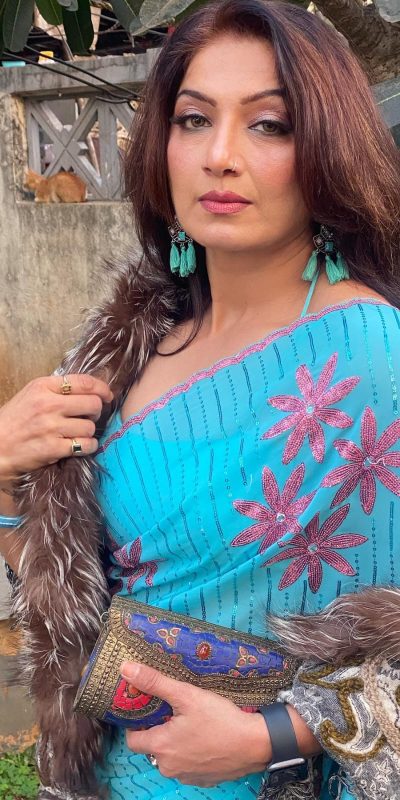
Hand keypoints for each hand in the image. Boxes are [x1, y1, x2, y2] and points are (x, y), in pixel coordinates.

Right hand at [0, 374, 112, 483]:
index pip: (84, 382)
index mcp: (43, 387)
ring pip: (90, 426)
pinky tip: (79, 446)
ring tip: (79, 433)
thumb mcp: (30, 395)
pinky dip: (87, 446)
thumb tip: (88, 389)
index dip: (102, 388)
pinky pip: (85, 445)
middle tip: (89, 416)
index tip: (107, 395)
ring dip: (89, 431)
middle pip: (93, 404)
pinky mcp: (53, 448)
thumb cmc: (13, 421)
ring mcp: (51, 427)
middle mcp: (48, 405)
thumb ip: (56, 389)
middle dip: (96, 411)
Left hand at [121, 661, 270, 786]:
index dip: (137, 723)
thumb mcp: (186, 695)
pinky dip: (191, 752)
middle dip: (159, 729)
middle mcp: (168, 767)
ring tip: (191, 722)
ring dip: (176, 742)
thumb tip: (126, 669)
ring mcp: (186, 776)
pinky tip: (205, 737)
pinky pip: (188, 765)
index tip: (149, 708)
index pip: (132, 739)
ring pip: (171, 756)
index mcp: (160, 746)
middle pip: (152, 747)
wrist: (255, 744)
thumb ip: (154, 682)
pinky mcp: (203, 780)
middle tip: (173, 710)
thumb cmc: (220, 719)